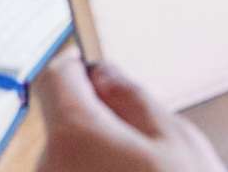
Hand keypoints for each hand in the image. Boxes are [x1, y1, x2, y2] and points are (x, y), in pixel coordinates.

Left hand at [34, 51, 221, 171]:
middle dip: (97, 117)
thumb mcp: (177, 142)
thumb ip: (134, 100)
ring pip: (70, 155)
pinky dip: (95, 170)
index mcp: (76, 136)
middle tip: (143, 134)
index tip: (93, 66)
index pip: (55, 77)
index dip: (78, 66)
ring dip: (97, 153)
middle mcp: (49, 166)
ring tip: (144, 168)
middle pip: (64, 120)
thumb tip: (107, 75)